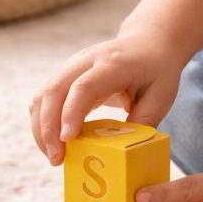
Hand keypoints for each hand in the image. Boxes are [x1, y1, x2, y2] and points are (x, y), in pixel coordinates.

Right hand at [29, 22, 184, 163]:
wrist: (147, 42)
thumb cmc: (156, 70)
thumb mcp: (161, 96)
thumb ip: (144, 121)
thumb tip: (125, 151)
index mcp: (112, 64)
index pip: (83, 87)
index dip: (71, 113)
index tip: (67, 140)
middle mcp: (85, 61)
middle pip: (54, 91)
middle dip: (48, 128)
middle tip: (56, 159)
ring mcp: (71, 67)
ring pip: (43, 95)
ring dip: (42, 128)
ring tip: (54, 156)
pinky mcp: (65, 76)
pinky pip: (44, 99)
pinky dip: (43, 123)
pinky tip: (53, 143)